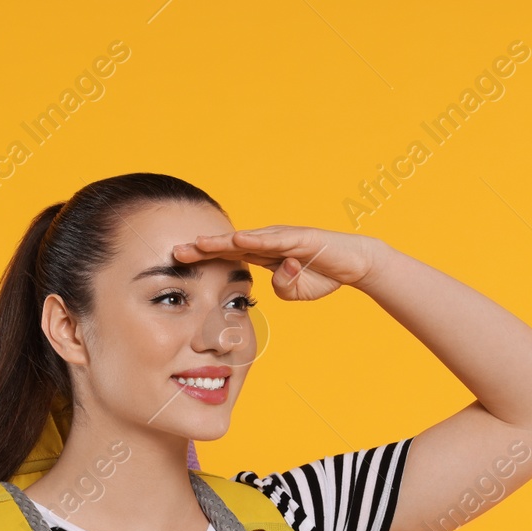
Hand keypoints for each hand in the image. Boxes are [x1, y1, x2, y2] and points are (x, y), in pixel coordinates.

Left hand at [171, 226, 385, 301]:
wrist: (355, 264)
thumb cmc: (323, 275)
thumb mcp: (295, 291)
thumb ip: (281, 288)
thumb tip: (275, 280)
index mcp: (264, 255)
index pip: (228, 255)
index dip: (204, 256)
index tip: (179, 260)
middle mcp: (269, 242)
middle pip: (230, 244)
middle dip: (203, 247)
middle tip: (177, 250)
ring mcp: (284, 238)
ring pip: (247, 239)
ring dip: (222, 241)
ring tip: (199, 244)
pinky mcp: (300, 238)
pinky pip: (275, 240)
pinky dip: (256, 240)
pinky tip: (238, 239)